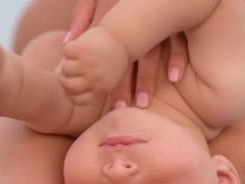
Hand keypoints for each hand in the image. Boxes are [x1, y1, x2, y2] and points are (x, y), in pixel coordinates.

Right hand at [60, 27, 128, 104]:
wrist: (123, 36)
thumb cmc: (113, 57)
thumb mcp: (106, 77)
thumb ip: (88, 86)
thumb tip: (66, 90)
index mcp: (100, 87)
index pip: (78, 99)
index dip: (71, 92)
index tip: (72, 81)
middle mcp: (94, 78)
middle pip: (68, 85)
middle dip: (65, 76)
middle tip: (70, 66)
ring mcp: (88, 64)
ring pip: (65, 69)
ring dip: (67, 61)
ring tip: (75, 56)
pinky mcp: (82, 49)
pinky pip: (67, 52)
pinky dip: (70, 47)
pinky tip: (77, 45)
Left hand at [67, 0, 188, 108]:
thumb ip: (82, 16)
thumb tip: (67, 45)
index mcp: (112, 15)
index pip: (107, 52)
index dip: (107, 79)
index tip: (108, 101)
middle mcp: (132, 19)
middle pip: (128, 59)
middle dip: (126, 86)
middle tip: (126, 110)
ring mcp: (154, 16)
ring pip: (151, 52)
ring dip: (148, 79)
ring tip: (145, 103)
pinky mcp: (174, 13)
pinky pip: (177, 38)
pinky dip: (176, 58)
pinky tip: (175, 78)